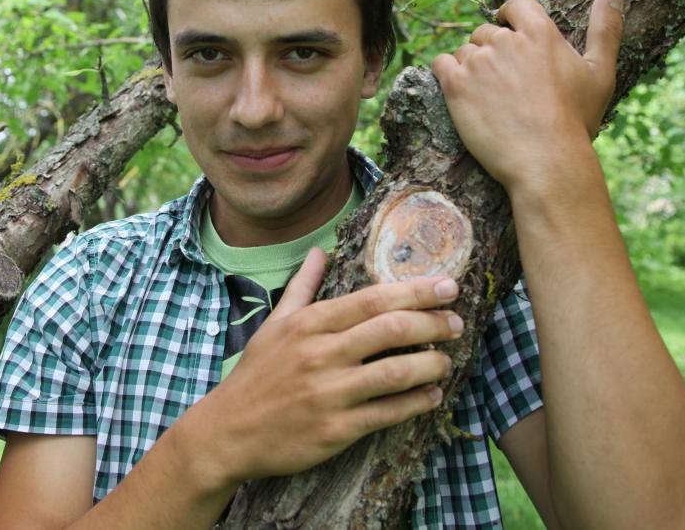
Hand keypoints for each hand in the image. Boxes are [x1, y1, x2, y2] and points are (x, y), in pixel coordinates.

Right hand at [180, 248, 462, 486]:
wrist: (228, 432)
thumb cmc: (256, 375)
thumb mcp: (274, 325)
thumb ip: (302, 287)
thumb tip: (319, 251)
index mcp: (308, 324)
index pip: (373, 299)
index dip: (416, 291)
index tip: (447, 287)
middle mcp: (320, 354)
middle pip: (391, 330)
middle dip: (434, 323)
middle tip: (456, 323)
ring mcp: (329, 393)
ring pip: (396, 372)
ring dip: (432, 364)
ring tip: (447, 360)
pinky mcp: (336, 429)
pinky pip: (388, 413)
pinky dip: (417, 402)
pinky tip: (432, 395)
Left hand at [431, 0, 623, 191]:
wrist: (544, 159)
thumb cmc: (575, 120)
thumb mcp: (600, 72)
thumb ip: (606, 27)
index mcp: (539, 32)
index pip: (515, 4)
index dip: (509, 16)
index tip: (509, 32)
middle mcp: (504, 41)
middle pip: (486, 32)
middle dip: (491, 50)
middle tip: (503, 81)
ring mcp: (477, 62)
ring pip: (464, 50)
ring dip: (470, 65)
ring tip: (487, 95)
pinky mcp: (455, 85)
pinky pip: (440, 64)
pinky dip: (446, 73)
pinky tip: (459, 92)